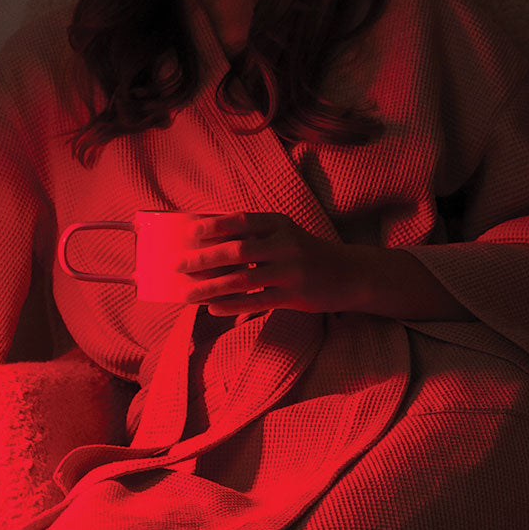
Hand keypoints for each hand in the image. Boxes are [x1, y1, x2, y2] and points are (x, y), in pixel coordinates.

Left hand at [178, 212, 364, 315]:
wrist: (350, 274)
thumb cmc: (306, 252)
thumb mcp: (285, 234)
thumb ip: (254, 235)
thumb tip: (208, 243)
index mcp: (279, 224)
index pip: (241, 221)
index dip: (214, 225)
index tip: (189, 232)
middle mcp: (285, 244)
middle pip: (237, 251)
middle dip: (203, 259)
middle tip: (177, 265)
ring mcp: (291, 271)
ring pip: (243, 280)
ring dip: (210, 288)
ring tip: (186, 294)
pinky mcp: (294, 296)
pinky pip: (256, 302)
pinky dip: (231, 305)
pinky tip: (211, 308)